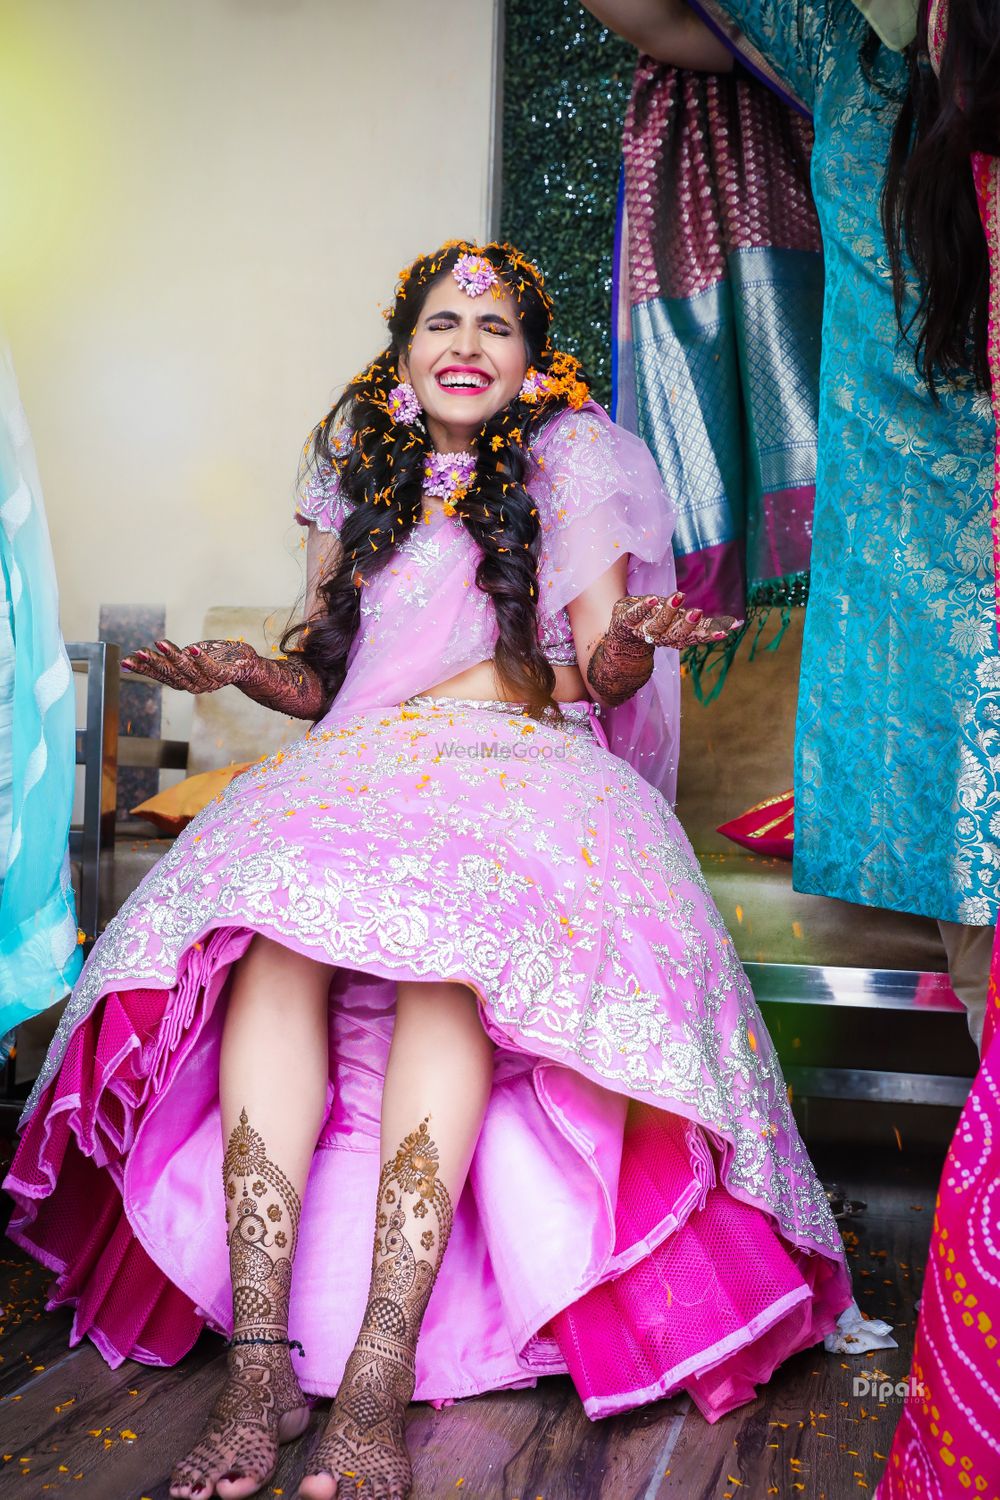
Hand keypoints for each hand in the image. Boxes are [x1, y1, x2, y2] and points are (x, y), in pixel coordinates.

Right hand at [121, 638, 257, 694]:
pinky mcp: (223, 674)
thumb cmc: (213, 659)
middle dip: (154, 663)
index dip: (142, 669)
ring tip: (160, 643)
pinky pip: (210, 667)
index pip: (159, 675)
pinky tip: (192, 648)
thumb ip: (168, 660)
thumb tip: (139, 654)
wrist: (246, 667)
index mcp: (182, 681)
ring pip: (188, 670)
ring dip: (174, 656)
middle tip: (139, 652)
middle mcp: (193, 684)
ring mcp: (208, 680)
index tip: (125, 660)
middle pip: (170, 674)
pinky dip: (201, 658)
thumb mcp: (186, 660)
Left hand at [612, 593, 742, 651]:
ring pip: (657, 624)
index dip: (709, 634)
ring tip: (679, 596)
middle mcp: (662, 636)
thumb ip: (707, 624)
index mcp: (677, 637)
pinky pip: (635, 614)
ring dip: (668, 611)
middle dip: (687, 624)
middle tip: (698, 612)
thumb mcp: (683, 623)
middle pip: (676, 634)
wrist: (622, 631)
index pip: (696, 637)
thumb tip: (740, 623)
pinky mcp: (627, 620)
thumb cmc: (661, 622)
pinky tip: (652, 598)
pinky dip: (643, 607)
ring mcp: (644, 629)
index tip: (726, 631)